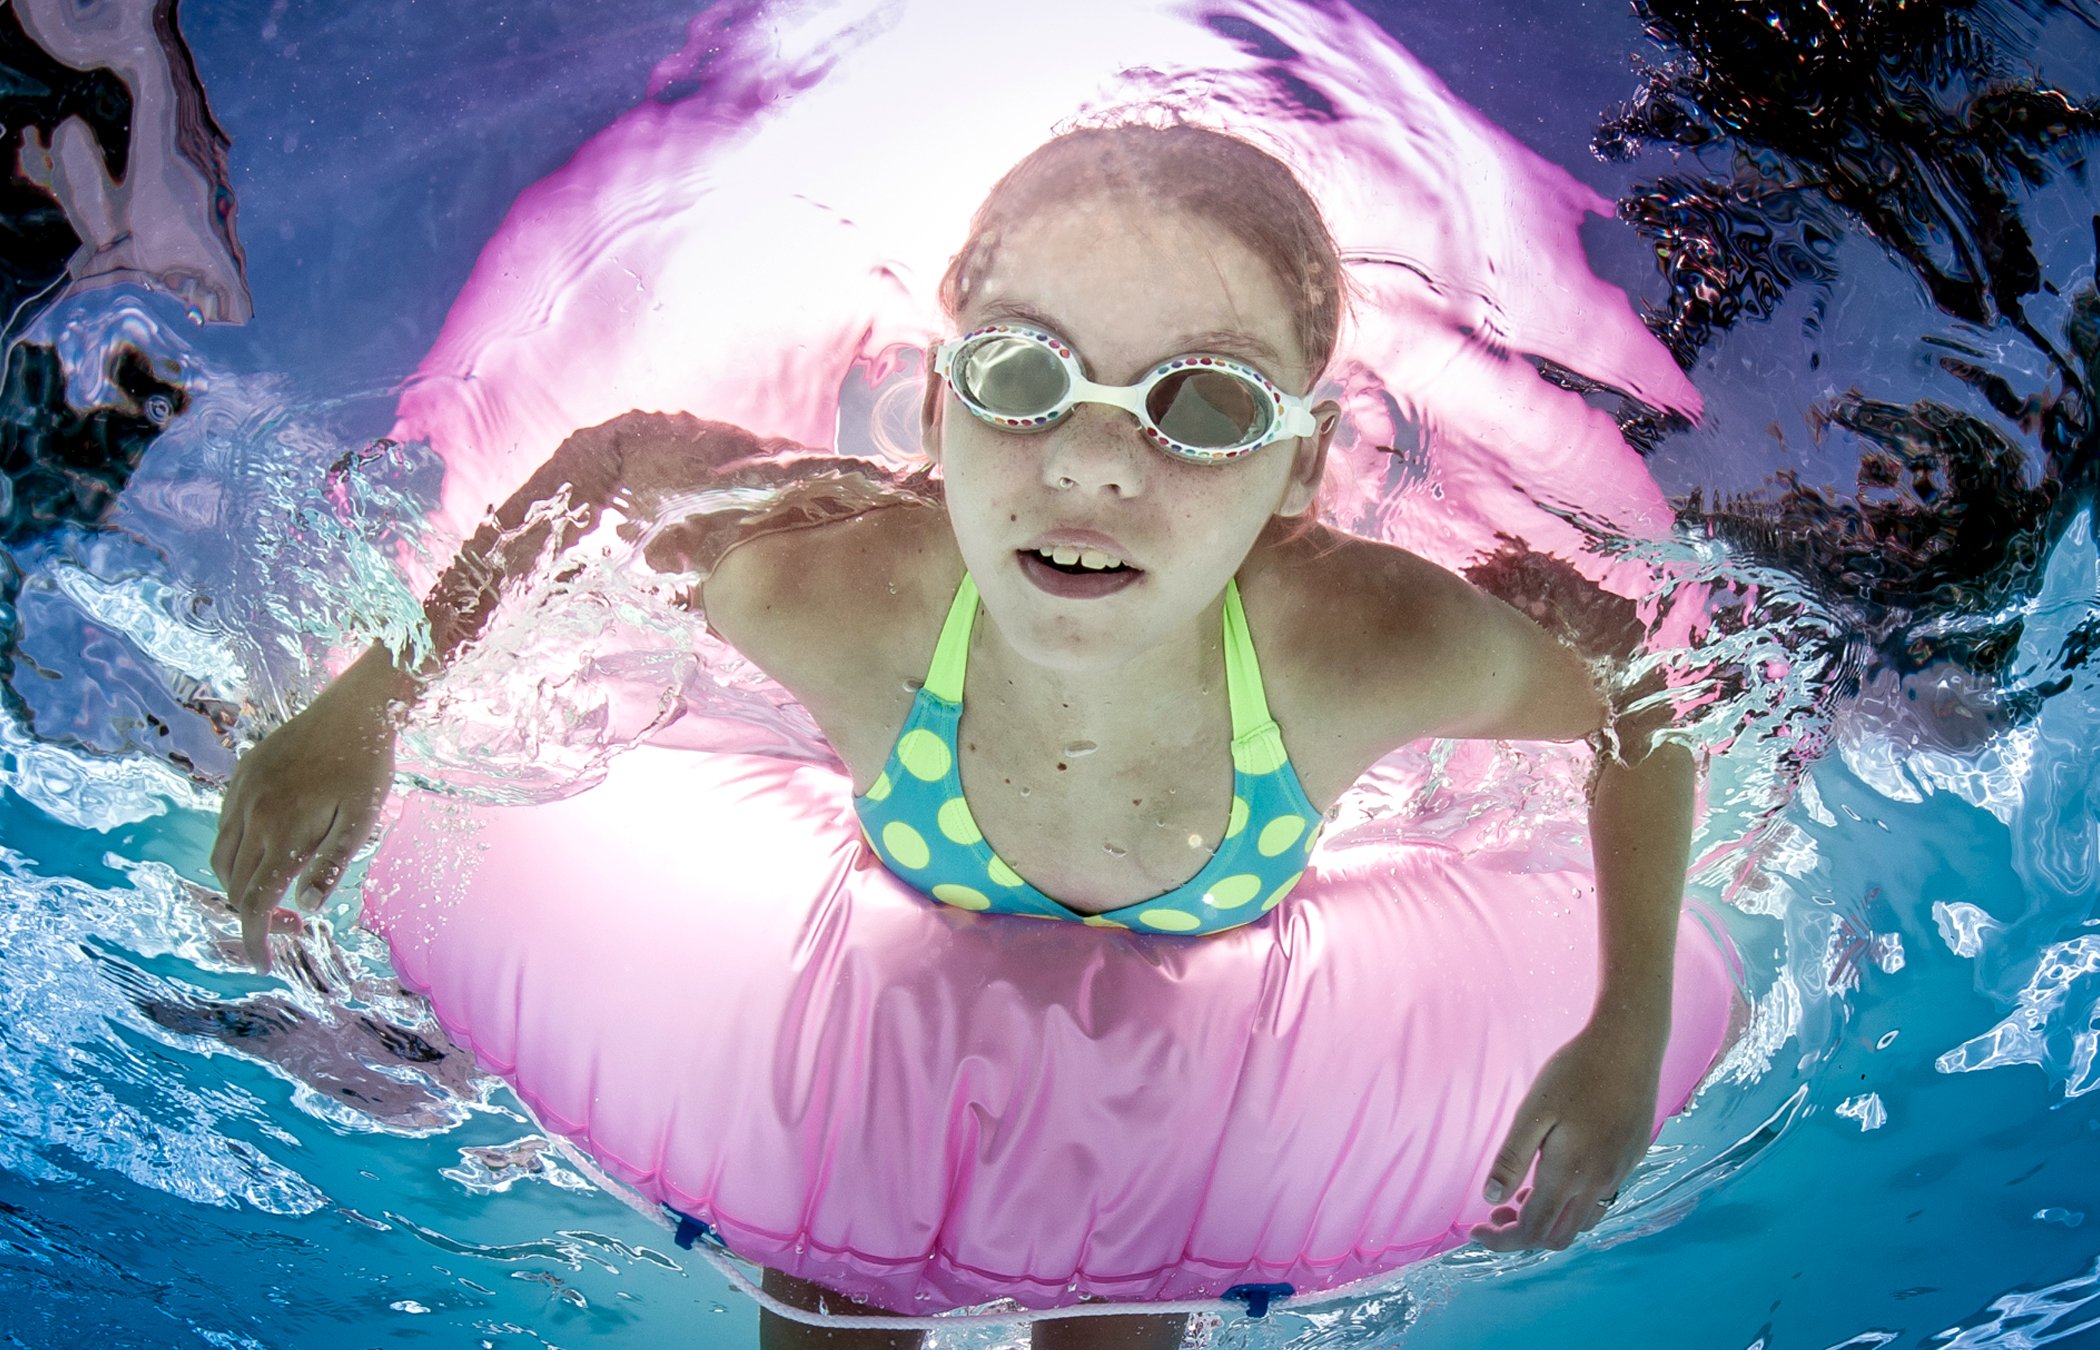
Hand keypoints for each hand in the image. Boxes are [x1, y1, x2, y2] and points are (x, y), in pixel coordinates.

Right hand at [211, 650, 400, 971]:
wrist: (354, 707)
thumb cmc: (366, 766)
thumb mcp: (361, 820)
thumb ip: (329, 865)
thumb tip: (303, 908)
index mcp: (282, 832)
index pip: (255, 901)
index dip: (255, 938)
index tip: (262, 964)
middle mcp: (252, 814)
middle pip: (233, 884)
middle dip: (249, 913)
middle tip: (282, 926)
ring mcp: (242, 792)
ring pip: (220, 856)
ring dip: (237, 883)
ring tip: (268, 893)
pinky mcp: (241, 774)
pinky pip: (224, 824)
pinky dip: (234, 849)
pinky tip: (264, 849)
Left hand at [1469, 1016, 1665, 1251]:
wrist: (1629, 1045)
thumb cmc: (1575, 1071)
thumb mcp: (1533, 1110)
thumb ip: (1512, 1158)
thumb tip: (1491, 1198)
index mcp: (1569, 1174)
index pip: (1532, 1230)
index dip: (1501, 1239)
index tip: (1473, 1231)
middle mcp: (1599, 1183)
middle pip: (1558, 1237)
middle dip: (1522, 1236)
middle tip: (1494, 1214)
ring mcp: (1619, 1174)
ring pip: (1581, 1223)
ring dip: (1550, 1221)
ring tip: (1520, 1196)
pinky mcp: (1630, 1160)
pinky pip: (1600, 1202)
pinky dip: (1572, 1205)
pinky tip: (1554, 1178)